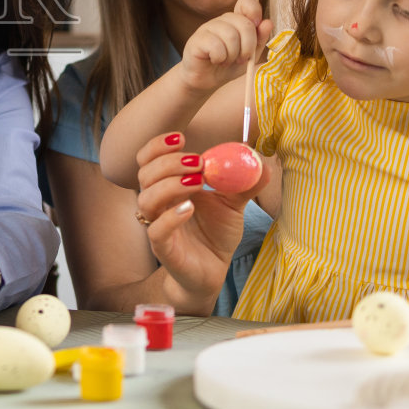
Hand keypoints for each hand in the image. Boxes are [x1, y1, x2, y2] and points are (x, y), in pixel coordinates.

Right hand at [134, 131, 261, 311]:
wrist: (213, 271)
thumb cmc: (215, 235)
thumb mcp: (233, 205)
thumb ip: (245, 183)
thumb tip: (263, 162)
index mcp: (168, 186)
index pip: (148, 159)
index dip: (158, 145)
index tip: (181, 138)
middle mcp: (158, 203)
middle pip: (145, 173)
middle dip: (169, 162)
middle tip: (197, 162)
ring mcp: (158, 225)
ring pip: (146, 199)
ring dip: (169, 185)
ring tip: (197, 182)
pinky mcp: (164, 248)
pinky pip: (156, 230)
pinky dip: (171, 216)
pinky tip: (190, 208)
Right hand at [177, 0, 271, 94]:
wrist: (206, 81)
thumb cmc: (228, 66)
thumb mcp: (250, 55)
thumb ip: (260, 39)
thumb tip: (268, 22)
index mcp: (235, 20)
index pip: (245, 2)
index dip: (254, 12)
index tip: (256, 29)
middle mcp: (221, 20)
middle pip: (245, 24)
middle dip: (248, 47)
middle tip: (242, 59)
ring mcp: (207, 28)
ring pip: (231, 36)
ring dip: (233, 55)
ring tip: (226, 62)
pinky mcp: (197, 39)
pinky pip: (216, 46)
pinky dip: (220, 58)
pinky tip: (215, 61)